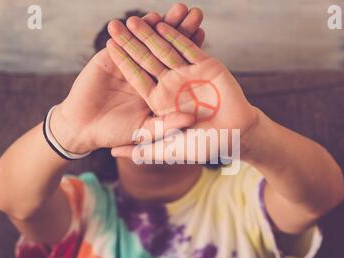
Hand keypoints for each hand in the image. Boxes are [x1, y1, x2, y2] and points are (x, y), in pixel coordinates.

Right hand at [50, 4, 205, 153]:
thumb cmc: (116, 132)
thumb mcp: (146, 132)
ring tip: (175, 9)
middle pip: (166, 47)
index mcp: (159, 88)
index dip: (190, 48)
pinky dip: (129, 31)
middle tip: (195, 12)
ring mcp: (128, 64)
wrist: (84, 129)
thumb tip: (191, 119)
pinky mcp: (109, 59)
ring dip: (159, 24)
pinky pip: (122, 43)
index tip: (202, 32)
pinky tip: (142, 18)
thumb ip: (167, 125)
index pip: (177, 64)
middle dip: (180, 29)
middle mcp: (146, 73)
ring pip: (146, 41)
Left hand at [106, 18, 257, 159]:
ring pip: (166, 50)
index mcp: (161, 100)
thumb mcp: (168, 150)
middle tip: (113, 25)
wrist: (235, 137)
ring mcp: (189, 74)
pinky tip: (161, 24)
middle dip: (131, 42)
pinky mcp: (207, 66)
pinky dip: (176, 37)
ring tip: (133, 19)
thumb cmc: (203, 146)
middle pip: (147, 60)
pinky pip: (189, 48)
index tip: (107, 46)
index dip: (123, 62)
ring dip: (150, 34)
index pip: (138, 77)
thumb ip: (141, 150)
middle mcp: (172, 85)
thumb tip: (111, 152)